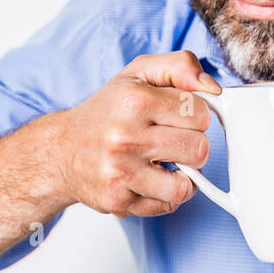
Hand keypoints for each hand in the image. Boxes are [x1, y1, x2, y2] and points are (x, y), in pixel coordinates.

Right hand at [53, 50, 220, 216]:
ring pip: (185, 186)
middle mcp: (126, 137)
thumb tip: (212, 87)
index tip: (177, 118)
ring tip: (164, 164)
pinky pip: (166, 206)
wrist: (61, 151)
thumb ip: (179, 66)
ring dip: (181, 177)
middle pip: (199, 150)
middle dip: (191, 147)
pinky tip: (148, 180)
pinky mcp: (119, 200)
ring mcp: (121, 172)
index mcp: (135, 100)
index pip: (200, 113)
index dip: (194, 116)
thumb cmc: (105, 112)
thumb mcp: (138, 73)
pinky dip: (163, 196)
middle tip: (172, 143)